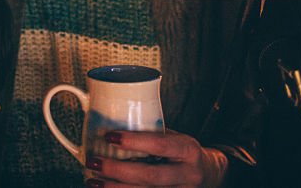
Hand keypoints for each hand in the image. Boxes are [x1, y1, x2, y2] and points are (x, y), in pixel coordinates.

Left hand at [84, 130, 226, 187]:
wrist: (207, 175)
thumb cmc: (182, 152)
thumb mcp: (175, 138)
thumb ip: (151, 134)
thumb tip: (112, 122)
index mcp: (188, 151)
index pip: (161, 145)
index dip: (134, 142)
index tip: (110, 136)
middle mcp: (187, 175)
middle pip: (151, 176)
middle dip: (119, 170)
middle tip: (94, 161)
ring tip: (93, 180)